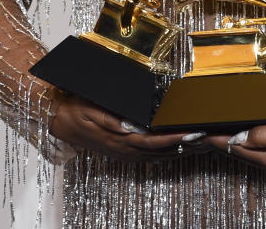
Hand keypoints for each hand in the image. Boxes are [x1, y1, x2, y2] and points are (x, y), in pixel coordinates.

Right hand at [48, 93, 205, 161]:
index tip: (192, 134)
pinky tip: (178, 149)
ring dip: (180, 150)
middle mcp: (125, 150)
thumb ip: (111, 120)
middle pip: (161, 151)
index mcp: (120, 139)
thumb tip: (131, 126)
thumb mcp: (91, 110)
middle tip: (207, 138)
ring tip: (200, 144)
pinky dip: (167, 152)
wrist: (58, 120)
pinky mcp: (124, 151)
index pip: (154, 141)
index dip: (175, 139)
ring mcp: (125, 152)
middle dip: (185, 146)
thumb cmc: (75, 110)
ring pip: (159, 155)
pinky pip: (150, 155)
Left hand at [204, 118, 265, 178]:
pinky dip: (251, 147)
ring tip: (217, 136)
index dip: (215, 141)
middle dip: (221, 144)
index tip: (197, 135)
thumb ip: (263, 135)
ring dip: (235, 146)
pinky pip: (263, 154)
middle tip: (201, 134)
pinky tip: (247, 140)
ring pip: (252, 155)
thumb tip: (239, 137)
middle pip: (241, 154)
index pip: (236, 149)